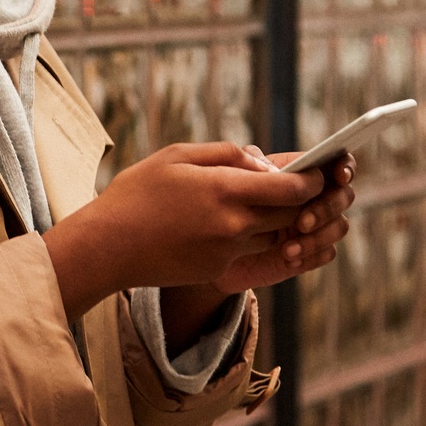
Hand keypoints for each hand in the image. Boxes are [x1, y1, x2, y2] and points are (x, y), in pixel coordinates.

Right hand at [43, 142, 326, 320]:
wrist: (107, 247)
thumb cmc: (137, 194)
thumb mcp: (178, 156)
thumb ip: (226, 154)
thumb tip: (263, 162)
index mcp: (227, 190)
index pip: (293, 188)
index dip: (314, 180)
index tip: (319, 172)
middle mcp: (235, 225)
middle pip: (292, 215)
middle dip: (300, 200)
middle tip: (301, 186)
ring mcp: (228, 252)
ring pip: (273, 236)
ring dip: (274, 221)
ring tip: (258, 203)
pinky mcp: (218, 271)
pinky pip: (247, 252)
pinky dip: (246, 238)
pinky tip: (220, 225)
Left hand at [207, 153, 355, 292]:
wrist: (217, 245)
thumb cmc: (228, 203)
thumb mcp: (233, 178)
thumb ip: (251, 164)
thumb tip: (270, 168)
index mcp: (302, 174)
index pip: (337, 163)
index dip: (344, 167)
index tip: (339, 176)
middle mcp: (316, 197)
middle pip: (345, 196)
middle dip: (327, 208)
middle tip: (301, 222)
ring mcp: (317, 226)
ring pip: (340, 226)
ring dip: (318, 237)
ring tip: (288, 249)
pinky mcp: (311, 252)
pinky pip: (327, 253)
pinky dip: (311, 256)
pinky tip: (289, 259)